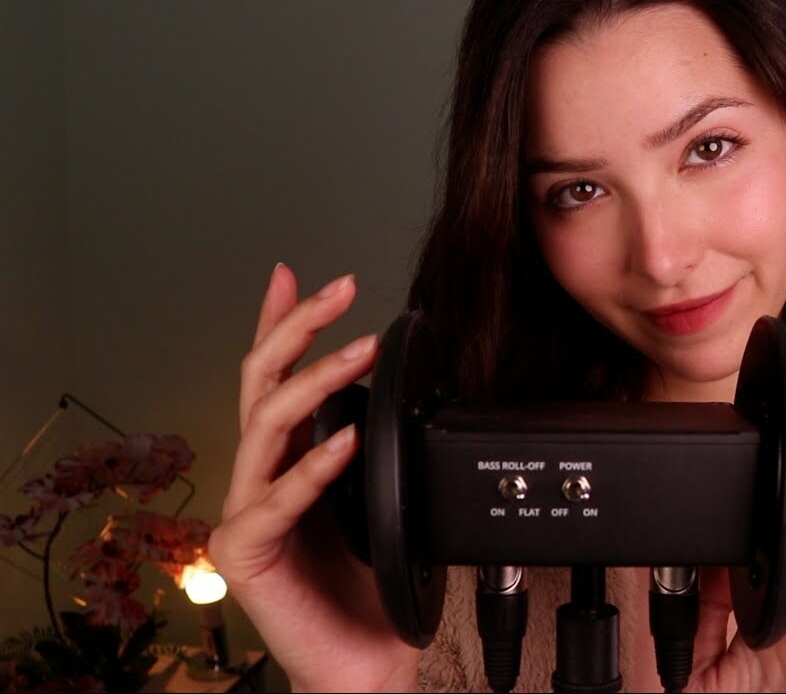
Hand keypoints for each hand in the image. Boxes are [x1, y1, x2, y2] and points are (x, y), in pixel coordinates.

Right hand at [208, 264, 420, 692]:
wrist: (363, 659)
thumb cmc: (368, 585)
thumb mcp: (376, 498)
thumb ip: (370, 450)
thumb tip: (394, 397)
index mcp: (289, 460)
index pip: (276, 378)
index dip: (282, 324)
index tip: (302, 276)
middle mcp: (260, 477)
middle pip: (262, 383)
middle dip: (297, 327)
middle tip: (339, 290)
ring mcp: (245, 512)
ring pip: (269, 424)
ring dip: (317, 378)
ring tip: (361, 349)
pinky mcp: (245, 550)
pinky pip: (279, 497)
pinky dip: (316, 464)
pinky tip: (347, 439)